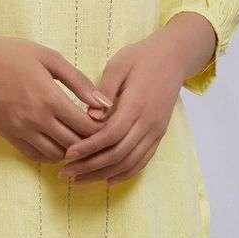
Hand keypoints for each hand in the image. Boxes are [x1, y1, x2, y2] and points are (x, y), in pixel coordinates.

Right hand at [0, 32, 113, 163]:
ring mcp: (21, 130)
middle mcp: (37, 119)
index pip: (87, 127)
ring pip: (56, 155)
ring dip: (69, 149)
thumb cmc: (12, 53)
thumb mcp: (49, 58)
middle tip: (95, 133)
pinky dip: (49, 153)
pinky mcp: (8, 135)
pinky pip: (35, 156)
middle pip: (75, 144)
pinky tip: (54, 140)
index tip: (105, 122)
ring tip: (75, 136)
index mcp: (51, 98)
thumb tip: (104, 103)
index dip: (101, 128)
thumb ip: (79, 81)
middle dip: (89, 141)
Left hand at [58, 31, 186, 183]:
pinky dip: (125, 173)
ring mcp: (156, 130)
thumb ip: (104, 91)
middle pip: (118, 154)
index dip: (89, 148)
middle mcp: (148, 123)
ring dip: (104, 175)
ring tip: (79, 180)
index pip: (110, 135)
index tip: (68, 155)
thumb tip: (90, 116)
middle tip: (66, 174)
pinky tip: (107, 179)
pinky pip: (143, 160)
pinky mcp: (159, 134)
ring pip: (130, 162)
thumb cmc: (140, 58)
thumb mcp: (118, 66)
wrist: (172, 57)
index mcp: (136, 105)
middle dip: (90, 167)